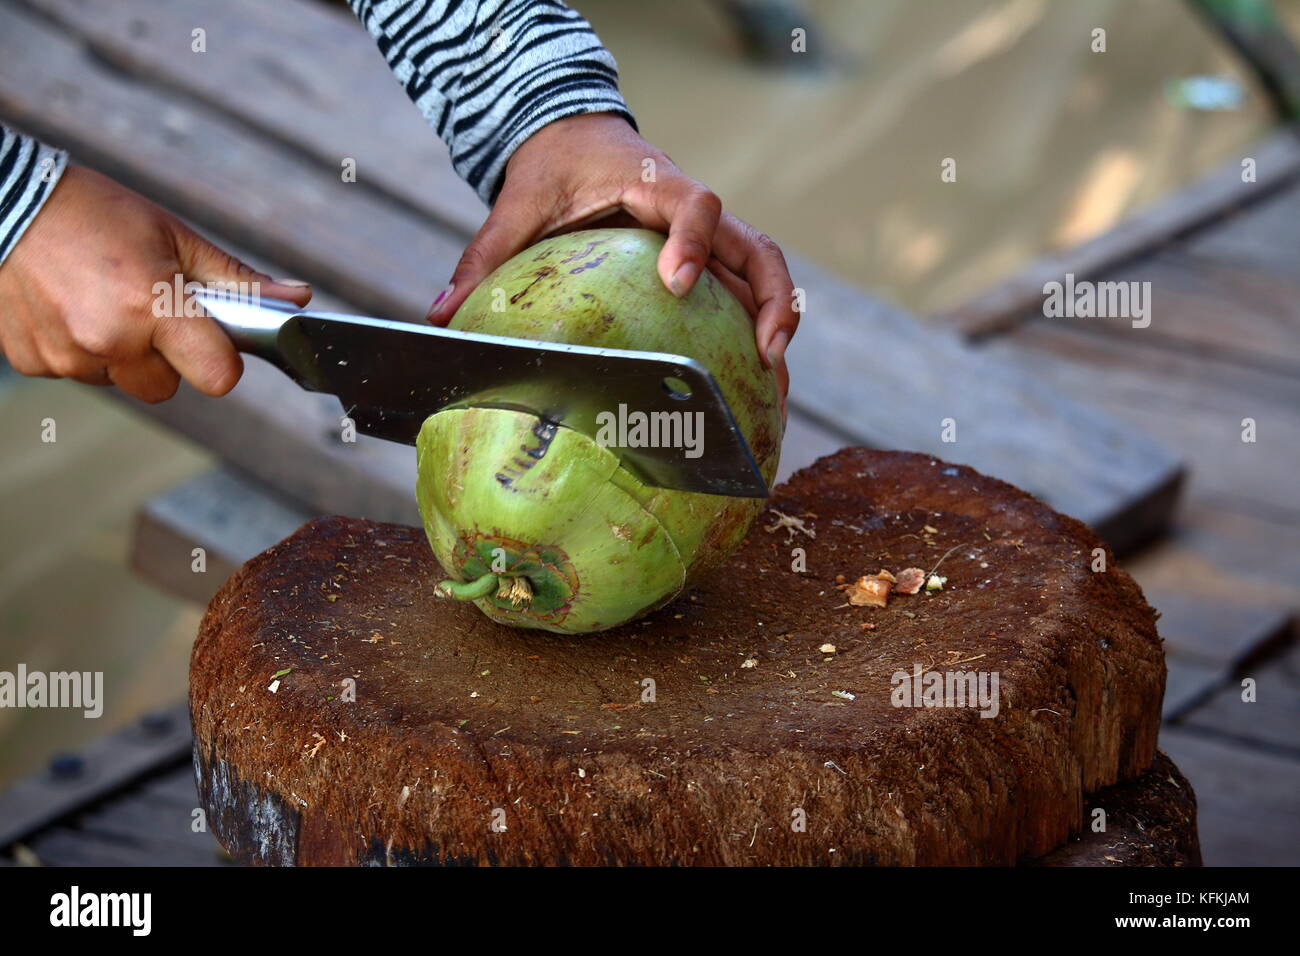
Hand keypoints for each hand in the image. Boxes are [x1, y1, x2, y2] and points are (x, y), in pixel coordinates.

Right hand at [0, 165, 312, 401]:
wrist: (2, 201)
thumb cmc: (93, 213)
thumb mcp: (174, 236)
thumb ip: (237, 281)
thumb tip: (296, 299)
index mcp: (152, 307)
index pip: (219, 377)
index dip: (221, 361)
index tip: (212, 338)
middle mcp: (109, 340)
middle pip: (168, 387)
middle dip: (168, 357)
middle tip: (148, 309)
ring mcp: (68, 356)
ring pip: (123, 381)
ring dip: (123, 354)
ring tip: (103, 300)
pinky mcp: (35, 363)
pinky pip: (80, 373)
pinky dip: (80, 349)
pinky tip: (70, 307)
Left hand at [427, 113, 797, 405]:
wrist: (578, 139)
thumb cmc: (552, 170)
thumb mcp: (517, 206)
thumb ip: (485, 256)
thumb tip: (440, 314)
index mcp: (654, 182)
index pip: (694, 203)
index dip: (693, 239)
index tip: (678, 282)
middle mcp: (695, 210)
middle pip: (756, 247)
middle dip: (770, 300)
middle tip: (766, 355)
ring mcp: (710, 238)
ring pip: (762, 276)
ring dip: (777, 328)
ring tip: (774, 391)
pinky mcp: (710, 260)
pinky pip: (744, 295)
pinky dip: (758, 336)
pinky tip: (757, 389)